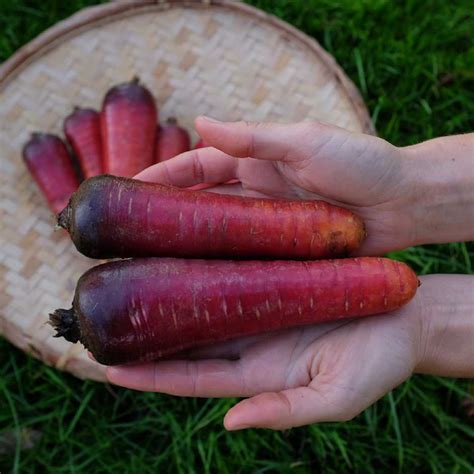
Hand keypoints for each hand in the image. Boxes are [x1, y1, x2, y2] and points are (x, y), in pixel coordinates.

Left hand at [106, 277, 424, 429]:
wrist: (406, 318)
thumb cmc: (379, 361)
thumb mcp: (337, 396)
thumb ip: (284, 413)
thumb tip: (230, 422)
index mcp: (256, 372)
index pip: (190, 376)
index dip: (150, 375)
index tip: (107, 367)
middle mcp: (248, 338)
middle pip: (185, 336)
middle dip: (145, 330)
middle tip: (101, 318)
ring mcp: (258, 305)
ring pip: (200, 300)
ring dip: (166, 291)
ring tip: (127, 276)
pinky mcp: (273, 277)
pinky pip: (229, 270)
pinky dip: (203, 263)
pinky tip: (181, 247)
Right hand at [136, 117, 418, 254]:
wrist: (403, 203)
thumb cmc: (362, 164)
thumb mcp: (306, 141)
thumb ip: (255, 137)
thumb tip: (199, 122)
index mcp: (255, 161)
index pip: (195, 166)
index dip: (161, 177)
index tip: (127, 192)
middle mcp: (253, 193)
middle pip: (198, 203)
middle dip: (163, 216)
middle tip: (127, 237)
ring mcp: (265, 226)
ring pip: (216, 235)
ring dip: (186, 246)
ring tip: (150, 265)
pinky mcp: (281, 253)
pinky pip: (242, 260)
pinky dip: (220, 268)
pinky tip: (198, 283)